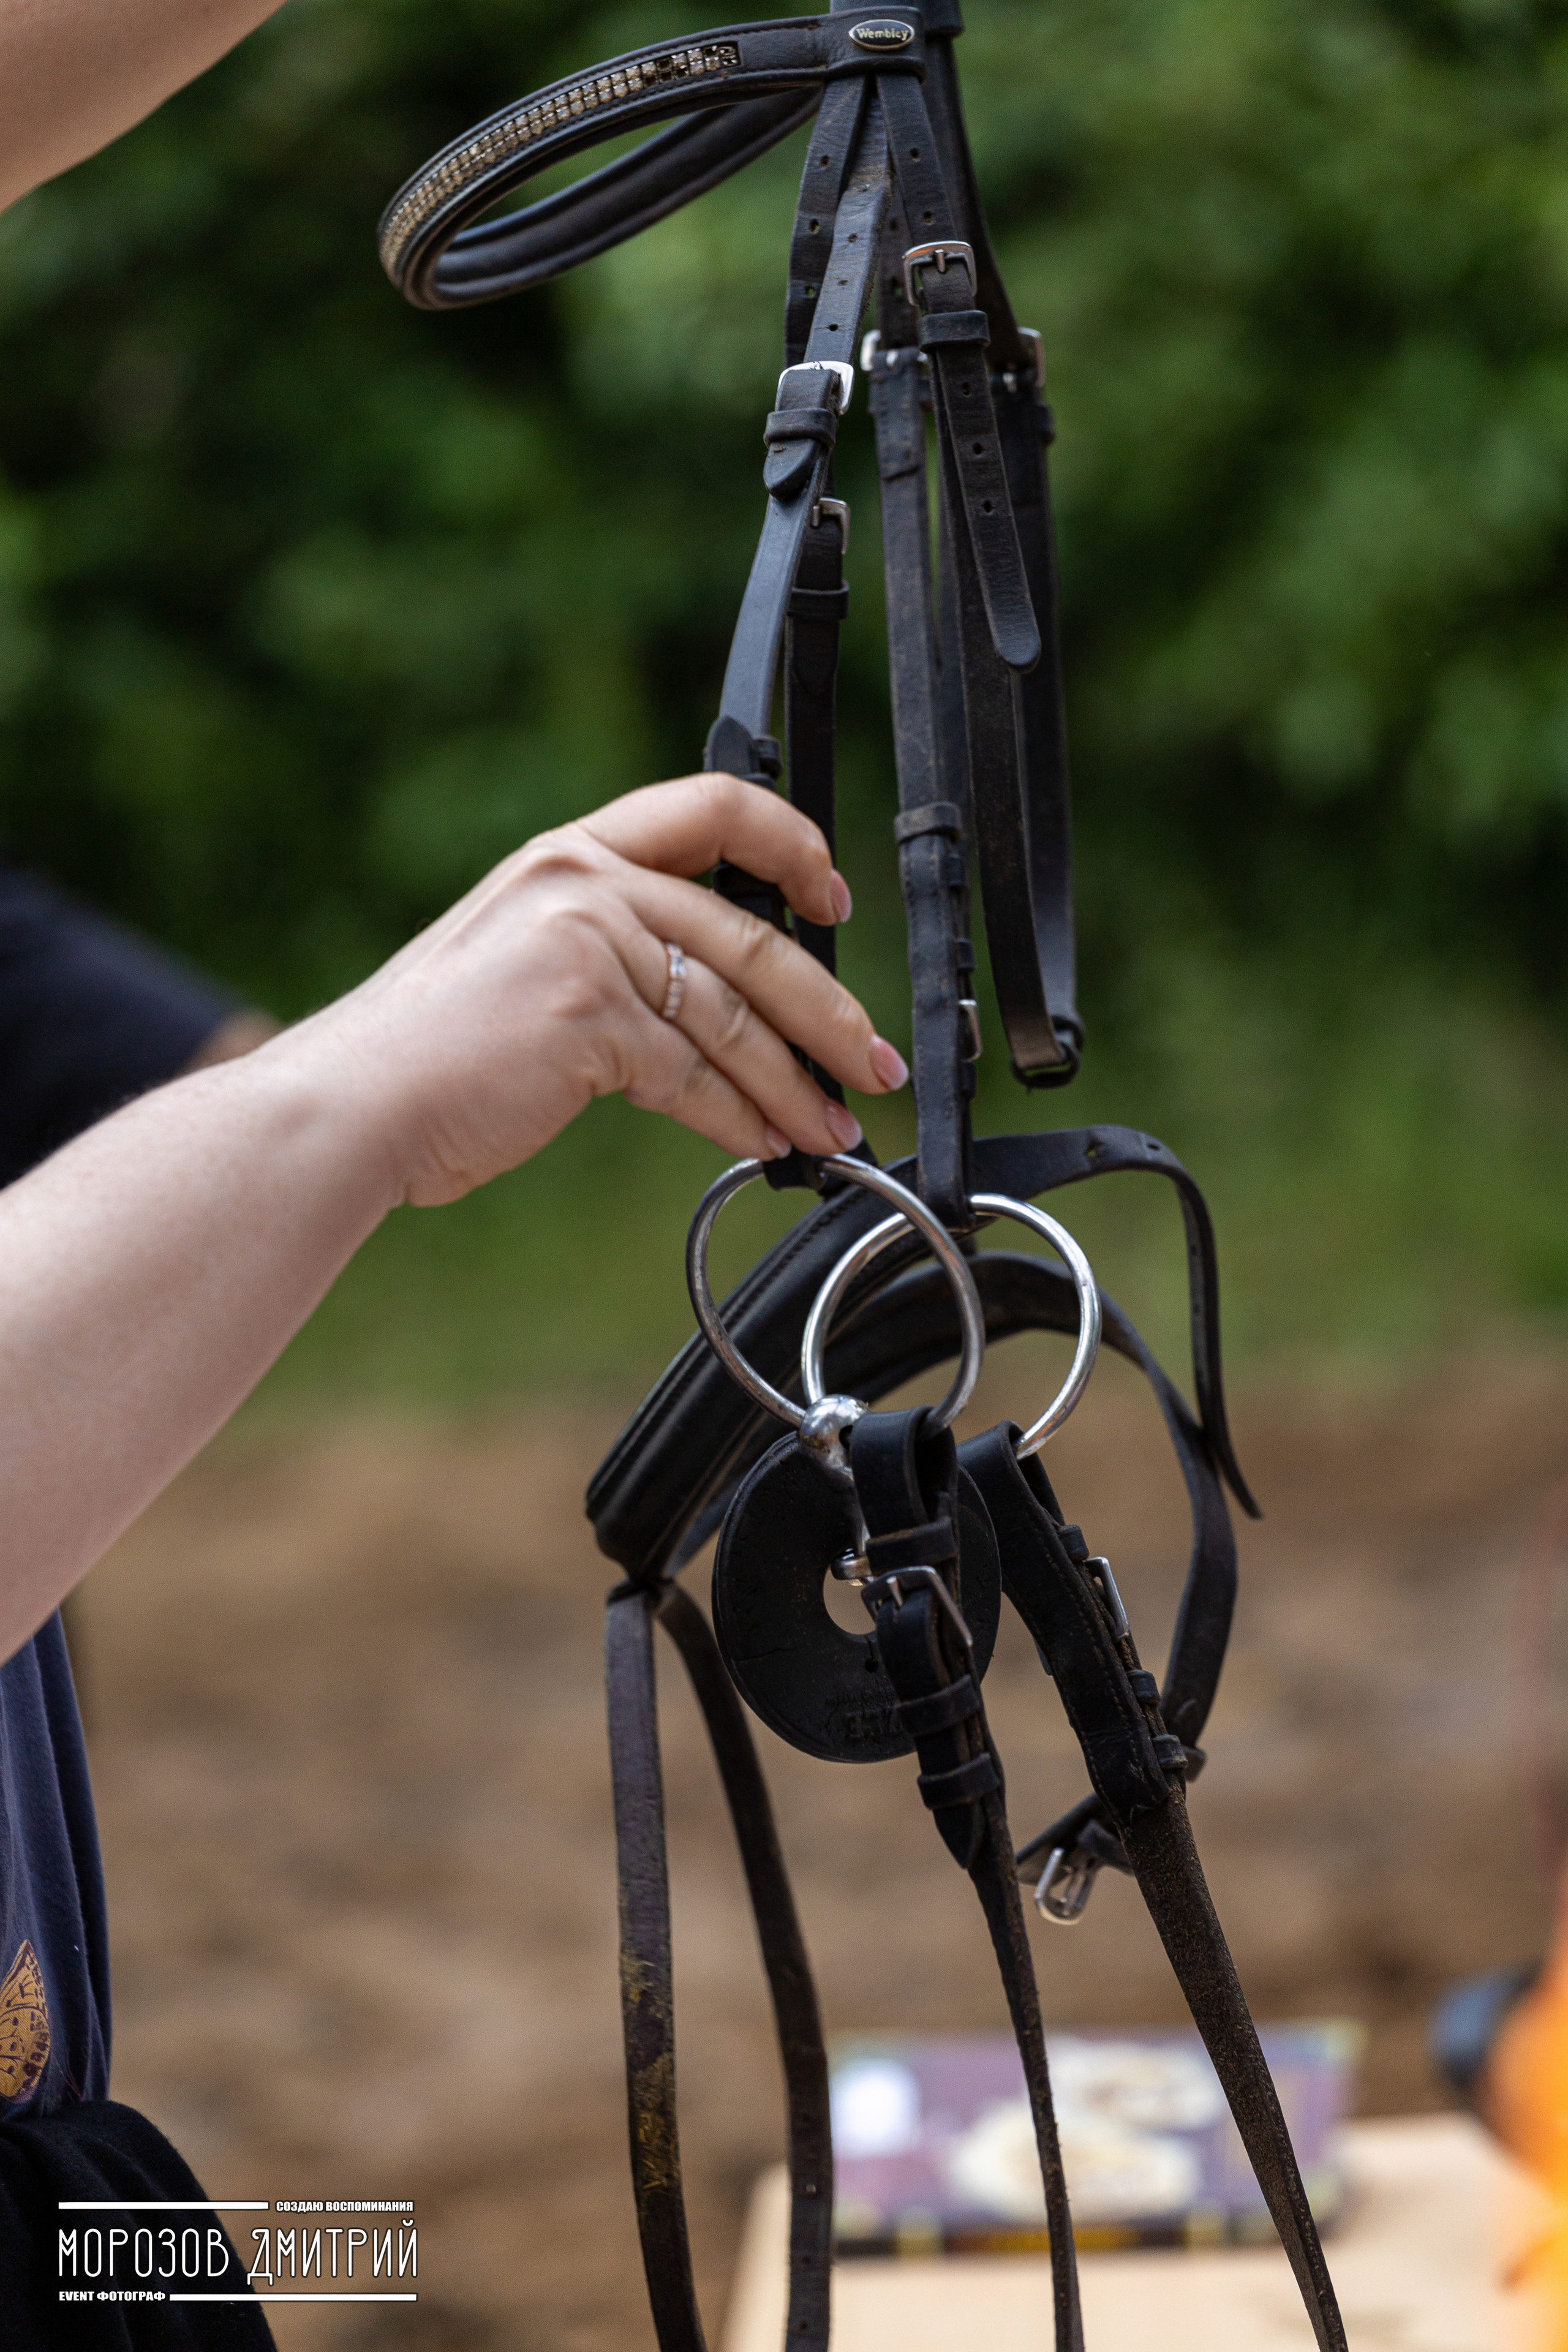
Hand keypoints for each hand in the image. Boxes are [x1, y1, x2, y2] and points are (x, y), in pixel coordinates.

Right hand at [301, 772, 908, 1206]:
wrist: (353, 1104)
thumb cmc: (432, 1052)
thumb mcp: (526, 961)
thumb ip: (612, 949)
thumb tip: (716, 1008)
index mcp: (571, 854)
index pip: (709, 805)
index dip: (790, 843)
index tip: (832, 897)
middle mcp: (583, 879)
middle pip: (749, 934)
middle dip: (828, 1009)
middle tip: (872, 1059)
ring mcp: (587, 942)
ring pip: (732, 1015)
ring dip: (795, 1081)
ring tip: (832, 1126)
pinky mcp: (590, 1014)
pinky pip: (695, 1073)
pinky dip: (741, 1118)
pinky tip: (766, 1146)